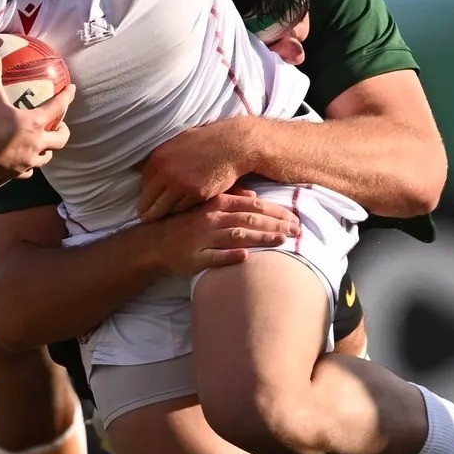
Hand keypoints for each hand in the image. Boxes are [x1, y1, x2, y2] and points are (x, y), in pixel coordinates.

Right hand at [0, 52, 74, 173]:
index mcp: (34, 122)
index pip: (58, 107)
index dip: (67, 96)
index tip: (72, 90)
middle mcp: (36, 142)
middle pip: (60, 140)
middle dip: (63, 132)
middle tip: (60, 127)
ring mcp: (27, 160)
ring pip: (46, 158)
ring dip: (47, 151)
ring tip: (44, 146)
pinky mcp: (15, 172)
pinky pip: (28, 172)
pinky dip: (28, 167)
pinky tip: (25, 164)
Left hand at [137, 117, 256, 220]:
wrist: (233, 144)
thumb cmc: (207, 142)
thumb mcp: (178, 143)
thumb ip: (163, 158)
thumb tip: (143, 166)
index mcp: (159, 157)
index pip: (144, 183)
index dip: (145, 195)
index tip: (145, 204)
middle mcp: (166, 171)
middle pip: (149, 199)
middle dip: (147, 211)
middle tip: (145, 219)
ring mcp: (181, 183)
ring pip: (166, 207)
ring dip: (164, 213)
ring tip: (161, 220)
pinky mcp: (197, 193)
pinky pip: (184, 208)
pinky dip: (183, 210)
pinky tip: (182, 212)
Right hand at [154, 189, 301, 275]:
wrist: (156, 242)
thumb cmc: (187, 224)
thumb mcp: (207, 205)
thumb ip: (230, 198)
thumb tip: (254, 195)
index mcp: (218, 204)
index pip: (253, 206)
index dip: (276, 212)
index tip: (295, 218)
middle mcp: (212, 219)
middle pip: (249, 219)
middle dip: (275, 225)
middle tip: (297, 231)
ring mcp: (204, 238)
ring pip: (236, 236)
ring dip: (260, 238)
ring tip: (281, 241)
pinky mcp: (195, 258)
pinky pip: (214, 257)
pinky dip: (230, 256)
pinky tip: (246, 257)